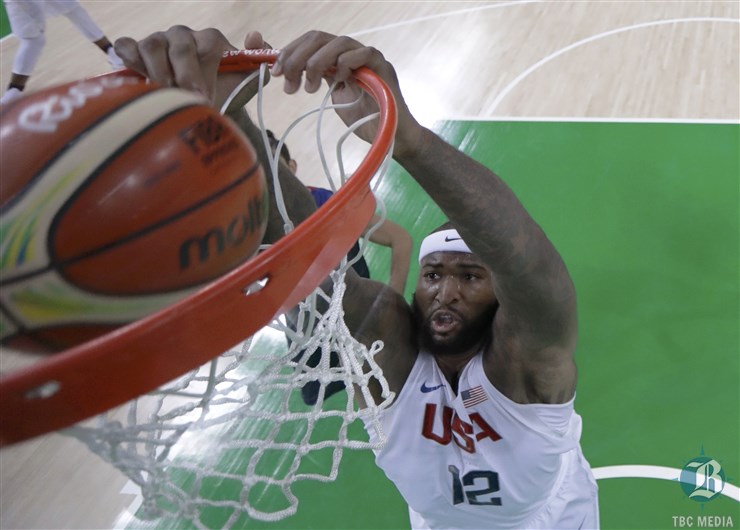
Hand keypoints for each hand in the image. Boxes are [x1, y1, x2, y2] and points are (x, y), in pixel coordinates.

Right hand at [114, 26, 269, 111]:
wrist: (201, 107)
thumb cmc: (223, 93)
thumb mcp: (247, 80)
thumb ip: (258, 59)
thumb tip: (255, 35)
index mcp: (210, 40)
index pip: (205, 46)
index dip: (203, 73)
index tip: (203, 97)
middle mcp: (183, 36)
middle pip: (179, 47)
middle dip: (183, 76)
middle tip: (186, 99)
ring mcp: (159, 41)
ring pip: (152, 45)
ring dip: (158, 73)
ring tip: (166, 94)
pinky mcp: (136, 49)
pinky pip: (127, 46)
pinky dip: (130, 60)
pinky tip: (139, 80)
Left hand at [272, 31, 423, 157]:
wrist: (389, 136)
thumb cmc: (362, 117)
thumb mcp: (330, 96)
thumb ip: (315, 80)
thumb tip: (288, 72)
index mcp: (337, 56)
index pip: (309, 41)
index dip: (289, 51)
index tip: (275, 72)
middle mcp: (351, 52)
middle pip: (319, 37)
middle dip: (297, 56)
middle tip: (287, 80)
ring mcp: (368, 57)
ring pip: (338, 42)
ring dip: (317, 62)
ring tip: (309, 87)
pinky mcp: (382, 67)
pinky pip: (364, 54)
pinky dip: (346, 63)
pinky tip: (338, 80)